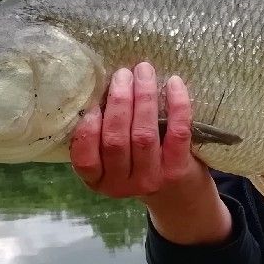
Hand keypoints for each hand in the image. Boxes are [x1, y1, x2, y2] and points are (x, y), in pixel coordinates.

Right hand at [70, 62, 230, 243]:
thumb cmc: (134, 162)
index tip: (93, 103)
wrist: (176, 192)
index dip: (87, 130)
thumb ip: (101, 133)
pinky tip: (173, 83)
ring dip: (143, 98)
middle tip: (122, 74)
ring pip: (144, 135)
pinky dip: (176, 105)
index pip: (85, 159)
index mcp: (98, 180)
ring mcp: (151, 179)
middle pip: (116, 140)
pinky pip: (177, 133)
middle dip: (119, 102)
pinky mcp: (177, 169)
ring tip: (142, 71)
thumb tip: (100, 87)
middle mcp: (122, 185)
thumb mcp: (109, 158)